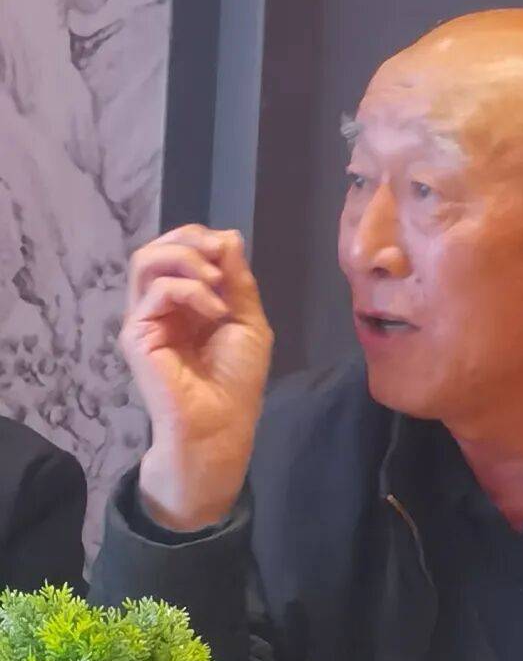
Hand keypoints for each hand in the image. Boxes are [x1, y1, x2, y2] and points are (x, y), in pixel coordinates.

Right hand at [121, 225, 272, 529]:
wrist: (220, 424)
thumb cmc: (237, 381)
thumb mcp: (247, 321)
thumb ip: (237, 281)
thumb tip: (228, 236)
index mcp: (187, 302)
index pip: (180, 251)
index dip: (203, 239)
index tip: (230, 250)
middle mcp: (161, 306)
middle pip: (157, 248)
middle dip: (191, 239)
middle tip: (219, 257)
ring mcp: (146, 318)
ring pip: (147, 260)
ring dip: (186, 258)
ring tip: (216, 280)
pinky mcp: (137, 333)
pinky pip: (157, 290)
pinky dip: (190, 290)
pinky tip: (215, 310)